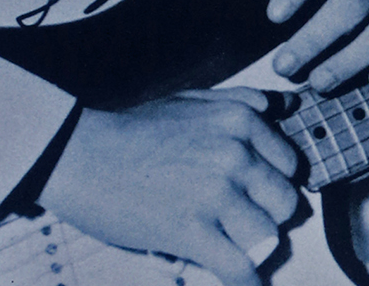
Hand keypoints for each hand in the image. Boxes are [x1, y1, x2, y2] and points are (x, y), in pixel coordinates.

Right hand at [39, 89, 299, 285]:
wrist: (78, 153)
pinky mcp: (191, 230)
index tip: (257, 194)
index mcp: (241, 121)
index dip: (274, 183)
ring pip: (268, 234)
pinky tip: (245, 282)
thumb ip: (243, 100)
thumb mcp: (193, 100)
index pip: (290, 165)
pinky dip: (246, 279)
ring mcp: (215, 193)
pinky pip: (239, 265)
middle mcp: (236, 154)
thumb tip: (285, 105)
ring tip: (233, 244)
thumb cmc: (133, 129)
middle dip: (268, 215)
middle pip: (285, 202)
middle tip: (244, 221)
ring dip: (253, 246)